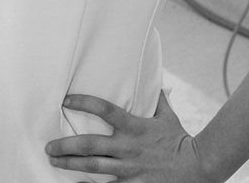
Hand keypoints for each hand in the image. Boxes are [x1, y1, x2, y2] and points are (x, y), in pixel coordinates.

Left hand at [45, 90, 212, 182]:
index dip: (84, 102)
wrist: (199, 166)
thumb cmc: (180, 140)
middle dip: (66, 145)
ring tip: (54, 161)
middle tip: (48, 146)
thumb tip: (157, 80)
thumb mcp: (168, 116)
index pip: (105, 110)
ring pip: (93, 167)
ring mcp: (130, 169)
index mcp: (135, 127)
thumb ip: (158, 99)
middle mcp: (129, 148)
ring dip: (71, 164)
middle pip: (90, 145)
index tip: (65, 100)